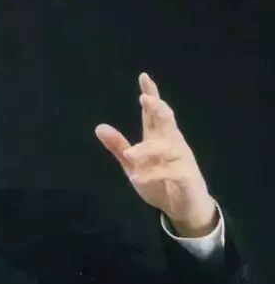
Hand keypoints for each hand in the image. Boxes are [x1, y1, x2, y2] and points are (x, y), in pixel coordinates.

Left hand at [95, 72, 217, 236]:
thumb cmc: (159, 181)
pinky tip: (137, 178)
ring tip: (130, 154)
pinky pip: (169, 174)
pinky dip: (152, 176)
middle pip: (166, 122)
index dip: (151, 95)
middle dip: (157, 109)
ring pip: (165, 149)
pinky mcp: (184, 178)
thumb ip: (118, 146)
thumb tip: (99, 127)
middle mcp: (172, 144)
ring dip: (147, 151)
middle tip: (145, 99)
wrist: (184, 206)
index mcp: (159, 138)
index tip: (143, 77)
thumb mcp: (132, 164)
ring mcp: (180, 160)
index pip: (154, 113)